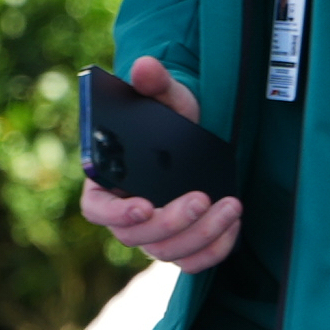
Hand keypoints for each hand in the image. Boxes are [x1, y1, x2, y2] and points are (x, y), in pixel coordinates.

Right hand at [76, 57, 241, 272]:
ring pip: (168, 252)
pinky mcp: (181, 244)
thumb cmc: (170, 116)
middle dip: (171, 221)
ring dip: (202, 234)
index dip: (115, 213)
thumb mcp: (165, 95)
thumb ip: (154, 83)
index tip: (143, 205)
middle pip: (136, 237)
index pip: (96, 208)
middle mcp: (126, 213)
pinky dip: (215, 250)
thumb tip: (145, 67)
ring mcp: (153, 233)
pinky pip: (192, 262)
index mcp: (107, 180)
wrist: (196, 133)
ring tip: (231, 206)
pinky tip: (233, 224)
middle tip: (202, 198)